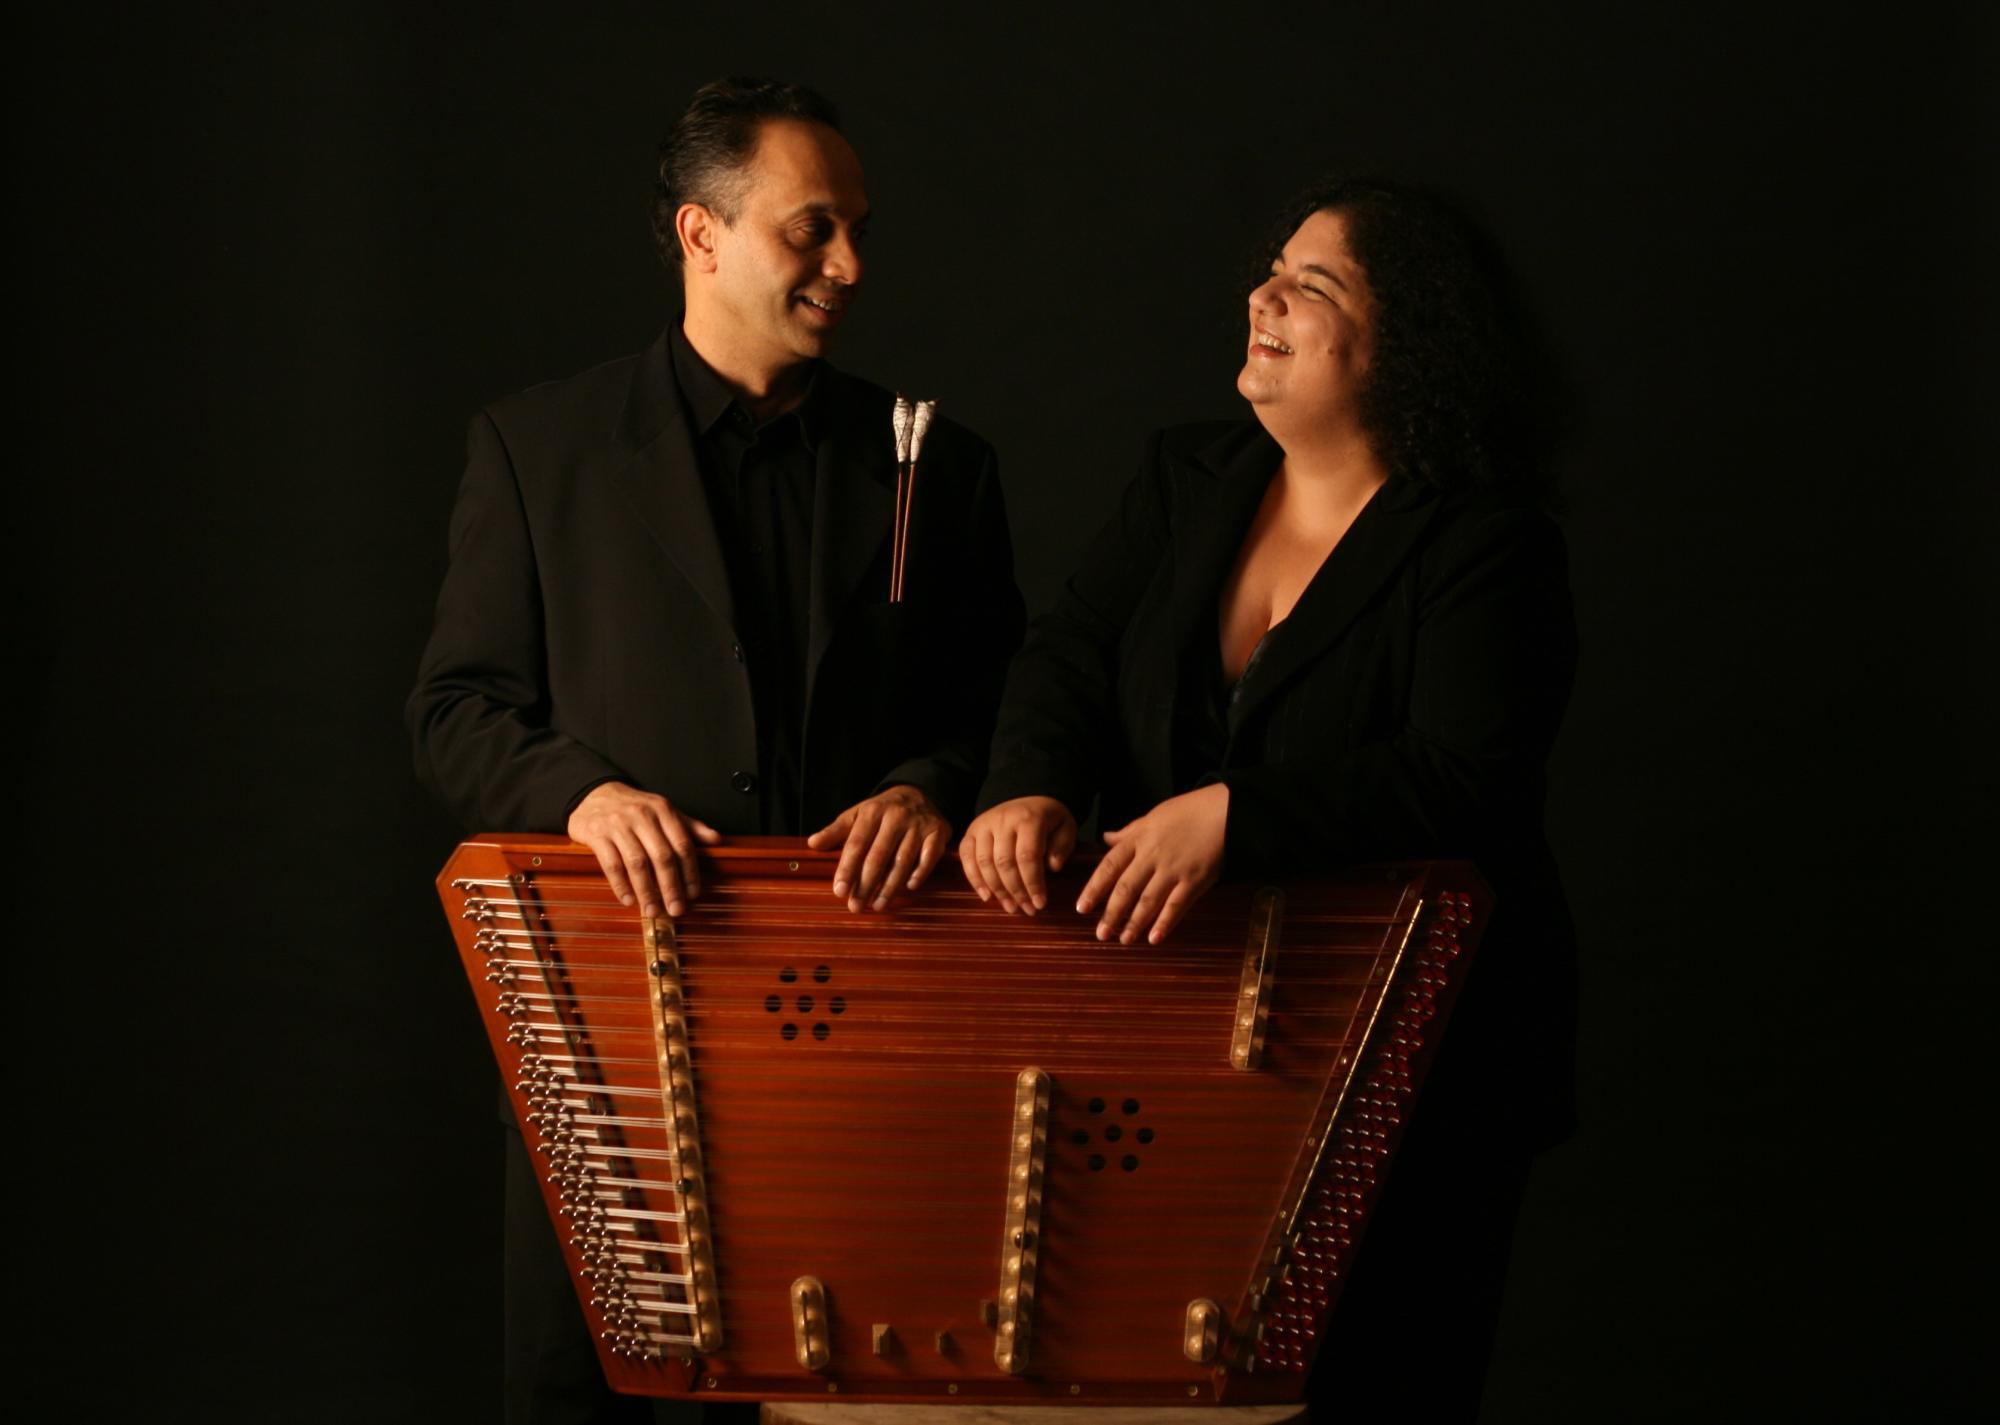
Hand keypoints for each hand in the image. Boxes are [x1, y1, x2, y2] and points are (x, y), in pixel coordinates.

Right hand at [566, 781, 721, 918]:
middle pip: (662, 857)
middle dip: (671, 887)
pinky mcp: (597, 835)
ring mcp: (618, 825)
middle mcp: (642, 816)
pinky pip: (611, 864)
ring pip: (637, 863)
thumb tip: (716, 839)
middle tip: (676, 909)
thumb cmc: (634, 807)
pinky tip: (628, 900)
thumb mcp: (663, 810)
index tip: (693, 893)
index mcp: (663, 810)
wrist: (593, 794)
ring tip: (652, 910)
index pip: (682, 844)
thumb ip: (689, 826)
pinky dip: (621, 885)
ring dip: (646, 891)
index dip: (690, 872)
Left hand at [806, 785, 949, 910]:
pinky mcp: (938, 833)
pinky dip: (919, 874)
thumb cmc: (882, 811)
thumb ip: (836, 831)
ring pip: (902, 861)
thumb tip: (813, 843)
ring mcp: (918, 825)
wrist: (919, 793)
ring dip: (889, 887)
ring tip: (877, 905)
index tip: (839, 892)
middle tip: (856, 906)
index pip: (856, 844)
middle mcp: (895, 817)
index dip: (847, 869)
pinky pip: (928, 858)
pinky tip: (908, 888)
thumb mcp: (858, 814)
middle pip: (878, 857)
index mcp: (872, 812)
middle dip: (866, 885)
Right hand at [958, 796, 1078, 913]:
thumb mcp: (1065, 828)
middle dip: (1016, 891)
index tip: (1040, 904)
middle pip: (1004, 862)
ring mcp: (984, 824)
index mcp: (1028, 818)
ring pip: (984, 863)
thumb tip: (1052, 868)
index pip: (1028, 856)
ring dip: (997, 890)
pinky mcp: (972, 831)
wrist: (1029, 798)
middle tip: (1027, 910)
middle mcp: (1003, 819)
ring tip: (1011, 907)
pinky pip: (966, 857)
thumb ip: (1062, 847)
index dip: (1033, 883)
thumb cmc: (1048, 820)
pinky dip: (974, 879)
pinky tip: (987, 896)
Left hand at [1076, 783, 1228, 944]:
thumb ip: (1128, 832)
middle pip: (1126, 888)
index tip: (1082, 908)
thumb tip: (1105, 838)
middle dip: (1111, 913)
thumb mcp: (1153, 816)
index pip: (1109, 866)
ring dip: (1134, 923)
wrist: (1225, 811)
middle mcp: (1152, 856)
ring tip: (1124, 940)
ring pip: (1148, 900)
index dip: (1094, 888)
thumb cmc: (1188, 811)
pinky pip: (1176, 906)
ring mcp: (1174, 870)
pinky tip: (1153, 939)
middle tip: (1101, 934)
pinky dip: (1164, 923)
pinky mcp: (1195, 881)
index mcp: (1139, 839)